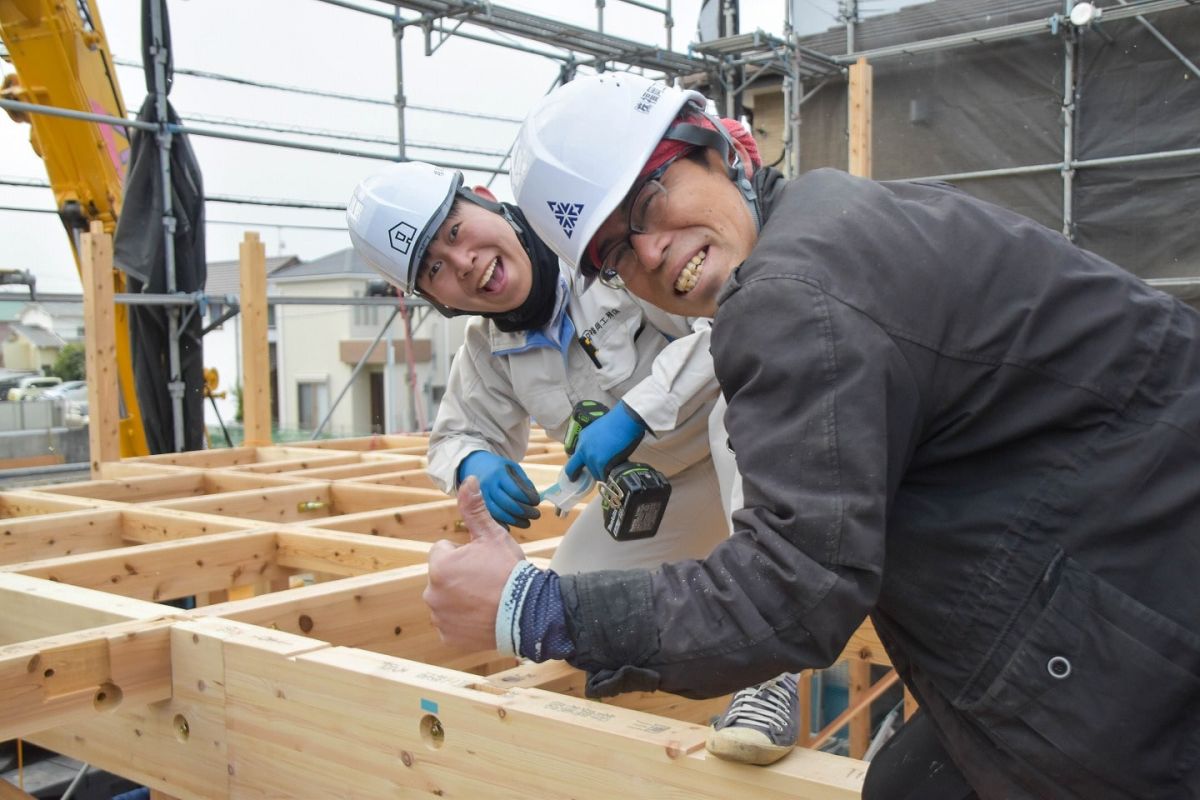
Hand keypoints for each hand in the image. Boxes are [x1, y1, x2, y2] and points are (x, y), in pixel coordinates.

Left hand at [424, 476, 525, 650]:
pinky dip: (463, 621)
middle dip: (460, 576)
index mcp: (439, 566)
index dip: (465, 554)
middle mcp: (432, 593)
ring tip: (487, 599)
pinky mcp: (448, 637)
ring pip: (447, 599)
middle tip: (487, 582)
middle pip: (443, 576)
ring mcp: (439, 617)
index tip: (483, 563)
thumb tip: (468, 478)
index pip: (443, 551)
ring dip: (461, 598)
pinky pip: (451, 623)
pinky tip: (483, 616)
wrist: (527, 612)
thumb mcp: (493, 535)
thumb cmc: (509, 571)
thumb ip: (474, 508)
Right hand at [457, 450, 540, 527]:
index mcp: (499, 474)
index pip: (516, 490)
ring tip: (527, 522)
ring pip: (498, 513)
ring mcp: (480, 497)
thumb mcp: (513, 469)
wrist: (475, 466)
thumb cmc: (499, 469)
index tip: (536, 502)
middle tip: (536, 515)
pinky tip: (511, 526)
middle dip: (525, 512)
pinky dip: (502, 525)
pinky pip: (490, 519)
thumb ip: (524, 483)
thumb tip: (534, 500)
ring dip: (515, 521)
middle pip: (508, 503)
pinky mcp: (475, 507)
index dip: (528, 499)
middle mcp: (488, 485)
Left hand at [565, 402, 646, 481]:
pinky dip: (608, 475)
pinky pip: (603, 475)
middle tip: (600, 471)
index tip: (578, 474)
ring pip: (594, 473)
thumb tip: (600, 452)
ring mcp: (591, 456)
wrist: (625, 419)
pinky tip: (614, 470)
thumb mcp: (599, 430)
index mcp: (582, 439)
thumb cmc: (618, 422)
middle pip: (583, 468)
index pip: (572, 459)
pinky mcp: (601, 462)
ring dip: (602, 473)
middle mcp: (583, 448)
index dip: (575, 469)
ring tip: (612, 466)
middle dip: (592, 471)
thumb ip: (594, 442)